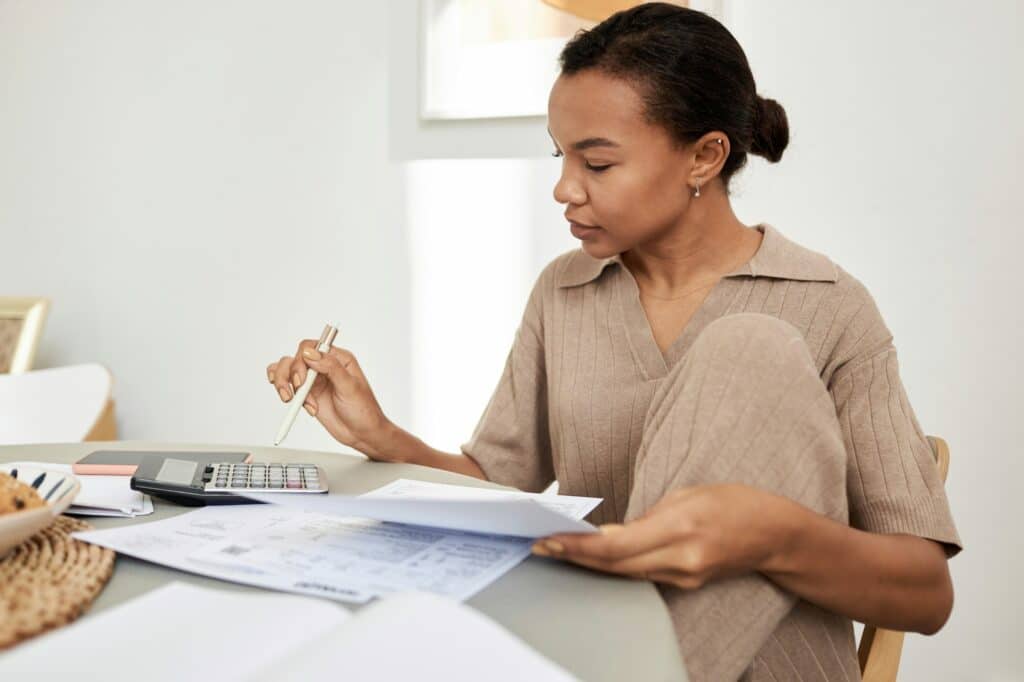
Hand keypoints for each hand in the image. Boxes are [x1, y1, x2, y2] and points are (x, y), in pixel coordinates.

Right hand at [267, 341, 393, 458]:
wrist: (361, 434)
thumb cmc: (363, 410)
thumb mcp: (350, 387)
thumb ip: (330, 367)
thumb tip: (310, 353)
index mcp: (338, 359)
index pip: (311, 347)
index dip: (302, 360)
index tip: (302, 379)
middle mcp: (324, 366)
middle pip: (295, 358)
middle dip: (291, 374)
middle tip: (299, 391)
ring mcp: (314, 380)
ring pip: (286, 369)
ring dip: (283, 383)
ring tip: (290, 399)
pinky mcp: (308, 394)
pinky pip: (287, 384)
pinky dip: (284, 390)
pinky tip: (295, 402)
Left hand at [532, 484, 783, 589]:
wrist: (775, 533)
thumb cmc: (734, 503)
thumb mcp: (687, 494)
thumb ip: (646, 517)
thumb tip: (607, 535)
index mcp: (680, 527)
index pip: (616, 547)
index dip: (579, 547)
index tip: (551, 539)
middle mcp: (681, 558)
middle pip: (614, 566)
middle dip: (574, 556)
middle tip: (540, 545)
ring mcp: (685, 576)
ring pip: (625, 574)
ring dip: (589, 564)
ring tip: (556, 549)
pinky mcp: (687, 583)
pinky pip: (642, 576)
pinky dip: (614, 567)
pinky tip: (593, 558)